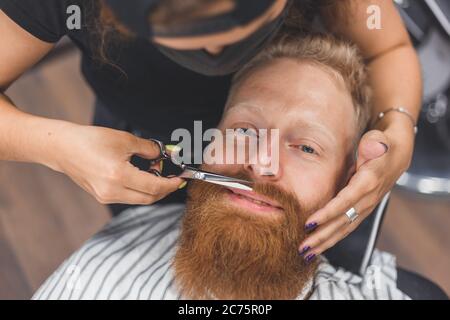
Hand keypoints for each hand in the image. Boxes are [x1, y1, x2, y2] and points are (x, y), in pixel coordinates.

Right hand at [50, 124, 184, 204]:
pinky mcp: (102, 197)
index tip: (181, 179)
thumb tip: (163, 155)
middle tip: (173, 178)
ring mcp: (106, 196)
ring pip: (139, 199)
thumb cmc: (92, 140)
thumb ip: (148, 149)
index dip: (171, 184)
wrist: (64, 148)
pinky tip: (142, 176)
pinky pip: (128, 197)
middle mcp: (112, 191)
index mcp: (119, 176)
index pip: (154, 187)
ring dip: (152, 190)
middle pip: (149, 198)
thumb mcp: (125, 139)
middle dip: (165, 190)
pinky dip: (139, 189)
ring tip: (155, 172)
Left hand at [298, 122, 414, 259]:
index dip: (327, 214)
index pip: (345, 201)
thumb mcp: (380, 139)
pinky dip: (332, 238)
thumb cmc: (382, 144)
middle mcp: (368, 199)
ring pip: (345, 228)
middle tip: (303, 247)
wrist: (398, 154)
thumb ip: (375, 144)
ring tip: (306, 253)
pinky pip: (346, 226)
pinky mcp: (362, 210)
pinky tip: (319, 246)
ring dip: (325, 242)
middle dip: (322, 236)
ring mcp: (366, 206)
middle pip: (343, 222)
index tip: (309, 223)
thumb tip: (374, 145)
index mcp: (368, 182)